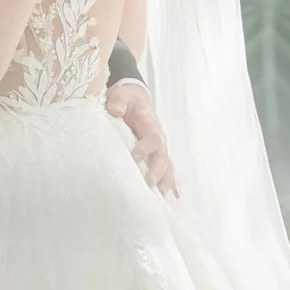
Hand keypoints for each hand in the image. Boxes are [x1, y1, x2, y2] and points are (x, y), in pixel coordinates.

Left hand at [108, 81, 176, 198]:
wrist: (134, 98)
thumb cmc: (128, 98)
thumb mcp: (121, 94)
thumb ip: (118, 101)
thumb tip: (115, 111)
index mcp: (150, 123)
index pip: (153, 137)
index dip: (145, 148)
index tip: (134, 158)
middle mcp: (159, 137)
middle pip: (163, 155)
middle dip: (157, 170)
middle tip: (149, 183)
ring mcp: (159, 147)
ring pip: (167, 165)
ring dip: (165, 180)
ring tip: (161, 194)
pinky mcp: (156, 154)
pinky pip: (167, 168)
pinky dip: (172, 181)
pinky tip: (174, 194)